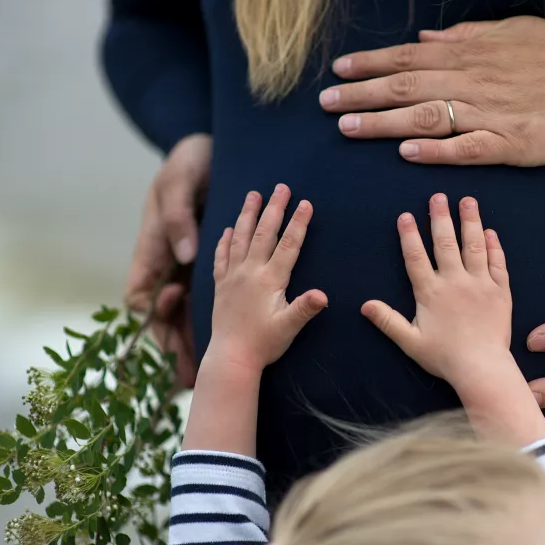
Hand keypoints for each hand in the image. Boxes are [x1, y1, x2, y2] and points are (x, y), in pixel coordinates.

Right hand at [125, 133, 211, 386]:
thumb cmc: (185, 163)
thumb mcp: (175, 186)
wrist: (203, 147)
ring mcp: (187, 263)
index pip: (140, 294)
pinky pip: (212, 291)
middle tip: (186, 376)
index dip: (151, 317)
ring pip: (188, 308)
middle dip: (175, 343)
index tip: (168, 332)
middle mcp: (168, 261)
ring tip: (203, 370)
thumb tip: (187, 257)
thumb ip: (178, 221)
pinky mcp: (209, 258)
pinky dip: (215, 312)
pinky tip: (229, 336)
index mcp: (153, 247)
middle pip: (166, 312)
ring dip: (194, 336)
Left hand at [206, 185, 326, 372]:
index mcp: (269, 280)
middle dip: (274, 208)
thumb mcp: (289, 328)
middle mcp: (249, 273)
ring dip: (248, 214)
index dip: (298, 223)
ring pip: (241, 238)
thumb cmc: (264, 344)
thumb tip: (323, 295)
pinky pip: (222, 256)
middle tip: (281, 187)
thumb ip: (305, 309)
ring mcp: (232, 277)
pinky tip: (229, 228)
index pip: (288, 245)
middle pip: (264, 233)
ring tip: (253, 194)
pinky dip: (225, 239)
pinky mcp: (221, 285)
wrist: (231, 358)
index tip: (306, 203)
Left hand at [322, 17, 544, 166]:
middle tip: (326, 107)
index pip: (408, 58)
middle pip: (405, 87)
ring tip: (347, 129)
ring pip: (425, 117)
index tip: (338, 72)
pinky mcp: (509, 144)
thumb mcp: (511, 31)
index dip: (370, 64)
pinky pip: (465, 149)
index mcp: (470, 53)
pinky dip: (434, 151)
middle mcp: (471, 81)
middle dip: (361, 96)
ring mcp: (488, 114)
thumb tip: (425, 38)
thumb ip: (464, 35)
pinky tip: (405, 153)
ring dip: (382, 123)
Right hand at [362, 194, 512, 382]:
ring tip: (468, 201)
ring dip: (470, 221)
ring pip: (474, 246)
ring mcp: (480, 284)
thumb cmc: (444, 357)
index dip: (409, 235)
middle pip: (445, 243)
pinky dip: (494, 246)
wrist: (482, 367)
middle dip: (440, 217)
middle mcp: (455, 282)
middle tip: (438, 196)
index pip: (416, 257)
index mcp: (430, 292)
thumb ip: (388, 321)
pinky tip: (490, 231)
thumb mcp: (410, 341)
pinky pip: (497, 263)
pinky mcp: (500, 291)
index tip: (406, 215)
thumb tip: (364, 305)